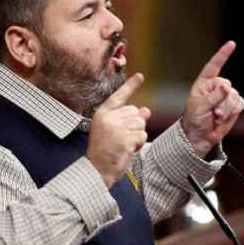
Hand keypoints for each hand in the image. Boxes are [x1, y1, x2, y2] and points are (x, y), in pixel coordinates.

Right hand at [87, 73, 150, 187]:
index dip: (130, 86)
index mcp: (102, 114)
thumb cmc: (104, 151)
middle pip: (135, 112)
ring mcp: (117, 128)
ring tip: (123, 144)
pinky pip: (142, 136)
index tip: (140, 76)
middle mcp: (109, 118)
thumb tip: (146, 110)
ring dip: (136, 136)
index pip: (119, 97)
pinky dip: (138, 144)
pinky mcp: (125, 138)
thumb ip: (128, 119)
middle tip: (122, 138)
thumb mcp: (113, 131)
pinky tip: (127, 149)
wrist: (97, 169)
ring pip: (140, 124)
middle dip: (134, 125)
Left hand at [182, 41, 243, 156]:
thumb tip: (227, 87)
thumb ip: (214, 97)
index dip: (223, 55)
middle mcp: (216, 87)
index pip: (214, 66)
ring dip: (227, 110)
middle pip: (227, 87)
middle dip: (222, 102)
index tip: (232, 44)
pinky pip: (240, 104)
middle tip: (213, 113)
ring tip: (216, 117)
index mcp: (204, 84)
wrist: (200, 136)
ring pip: (235, 97)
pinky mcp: (234, 106)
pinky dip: (233, 112)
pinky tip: (224, 118)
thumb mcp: (200, 107)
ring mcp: (226, 96)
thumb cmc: (194, 119)